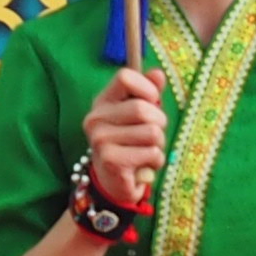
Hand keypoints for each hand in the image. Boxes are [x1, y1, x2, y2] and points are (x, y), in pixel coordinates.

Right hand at [82, 67, 168, 213]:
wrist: (115, 182)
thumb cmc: (130, 143)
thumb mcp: (139, 115)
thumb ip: (148, 93)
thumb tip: (158, 74)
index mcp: (102, 102)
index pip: (125, 77)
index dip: (147, 88)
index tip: (152, 102)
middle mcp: (96, 119)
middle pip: (143, 108)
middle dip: (159, 123)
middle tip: (153, 135)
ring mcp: (101, 140)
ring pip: (152, 133)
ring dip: (159, 145)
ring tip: (146, 151)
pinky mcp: (112, 161)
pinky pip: (152, 153)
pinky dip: (156, 161)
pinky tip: (144, 165)